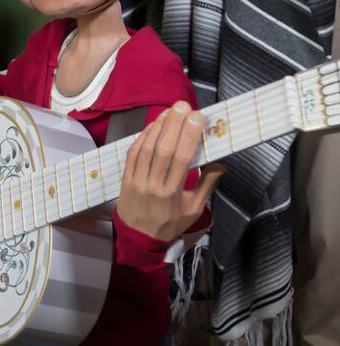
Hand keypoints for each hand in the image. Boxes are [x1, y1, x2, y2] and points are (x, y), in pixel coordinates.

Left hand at [117, 101, 224, 241]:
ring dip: (158, 127)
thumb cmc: (168, 224)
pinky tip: (152, 126)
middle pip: (163, 149)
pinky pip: (133, 153)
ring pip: (146, 148)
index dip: (189, 135)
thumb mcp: (193, 210)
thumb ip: (206, 186)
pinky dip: (142, 137)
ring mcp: (136, 180)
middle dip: (174, 124)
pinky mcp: (125, 178)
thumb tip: (219, 165)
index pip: (181, 159)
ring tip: (170, 112)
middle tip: (184, 106)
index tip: (198, 117)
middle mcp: (153, 185)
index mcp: (172, 193)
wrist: (138, 239)